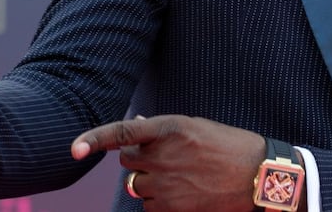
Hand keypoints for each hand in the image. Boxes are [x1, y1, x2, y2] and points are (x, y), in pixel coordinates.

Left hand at [72, 115, 265, 211]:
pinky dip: (160, 202)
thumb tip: (134, 128)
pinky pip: (150, 207)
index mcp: (169, 128)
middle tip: (165, 159)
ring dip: (149, 182)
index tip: (74, 149)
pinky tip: (184, 193)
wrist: (258, 176)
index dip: (94, 139)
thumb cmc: (227, 145)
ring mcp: (168, 183)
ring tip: (180, 177)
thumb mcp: (194, 127)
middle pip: (127, 162)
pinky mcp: (174, 208)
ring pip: (137, 186)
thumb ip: (161, 130)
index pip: (122, 133)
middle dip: (139, 161)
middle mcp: (164, 155)